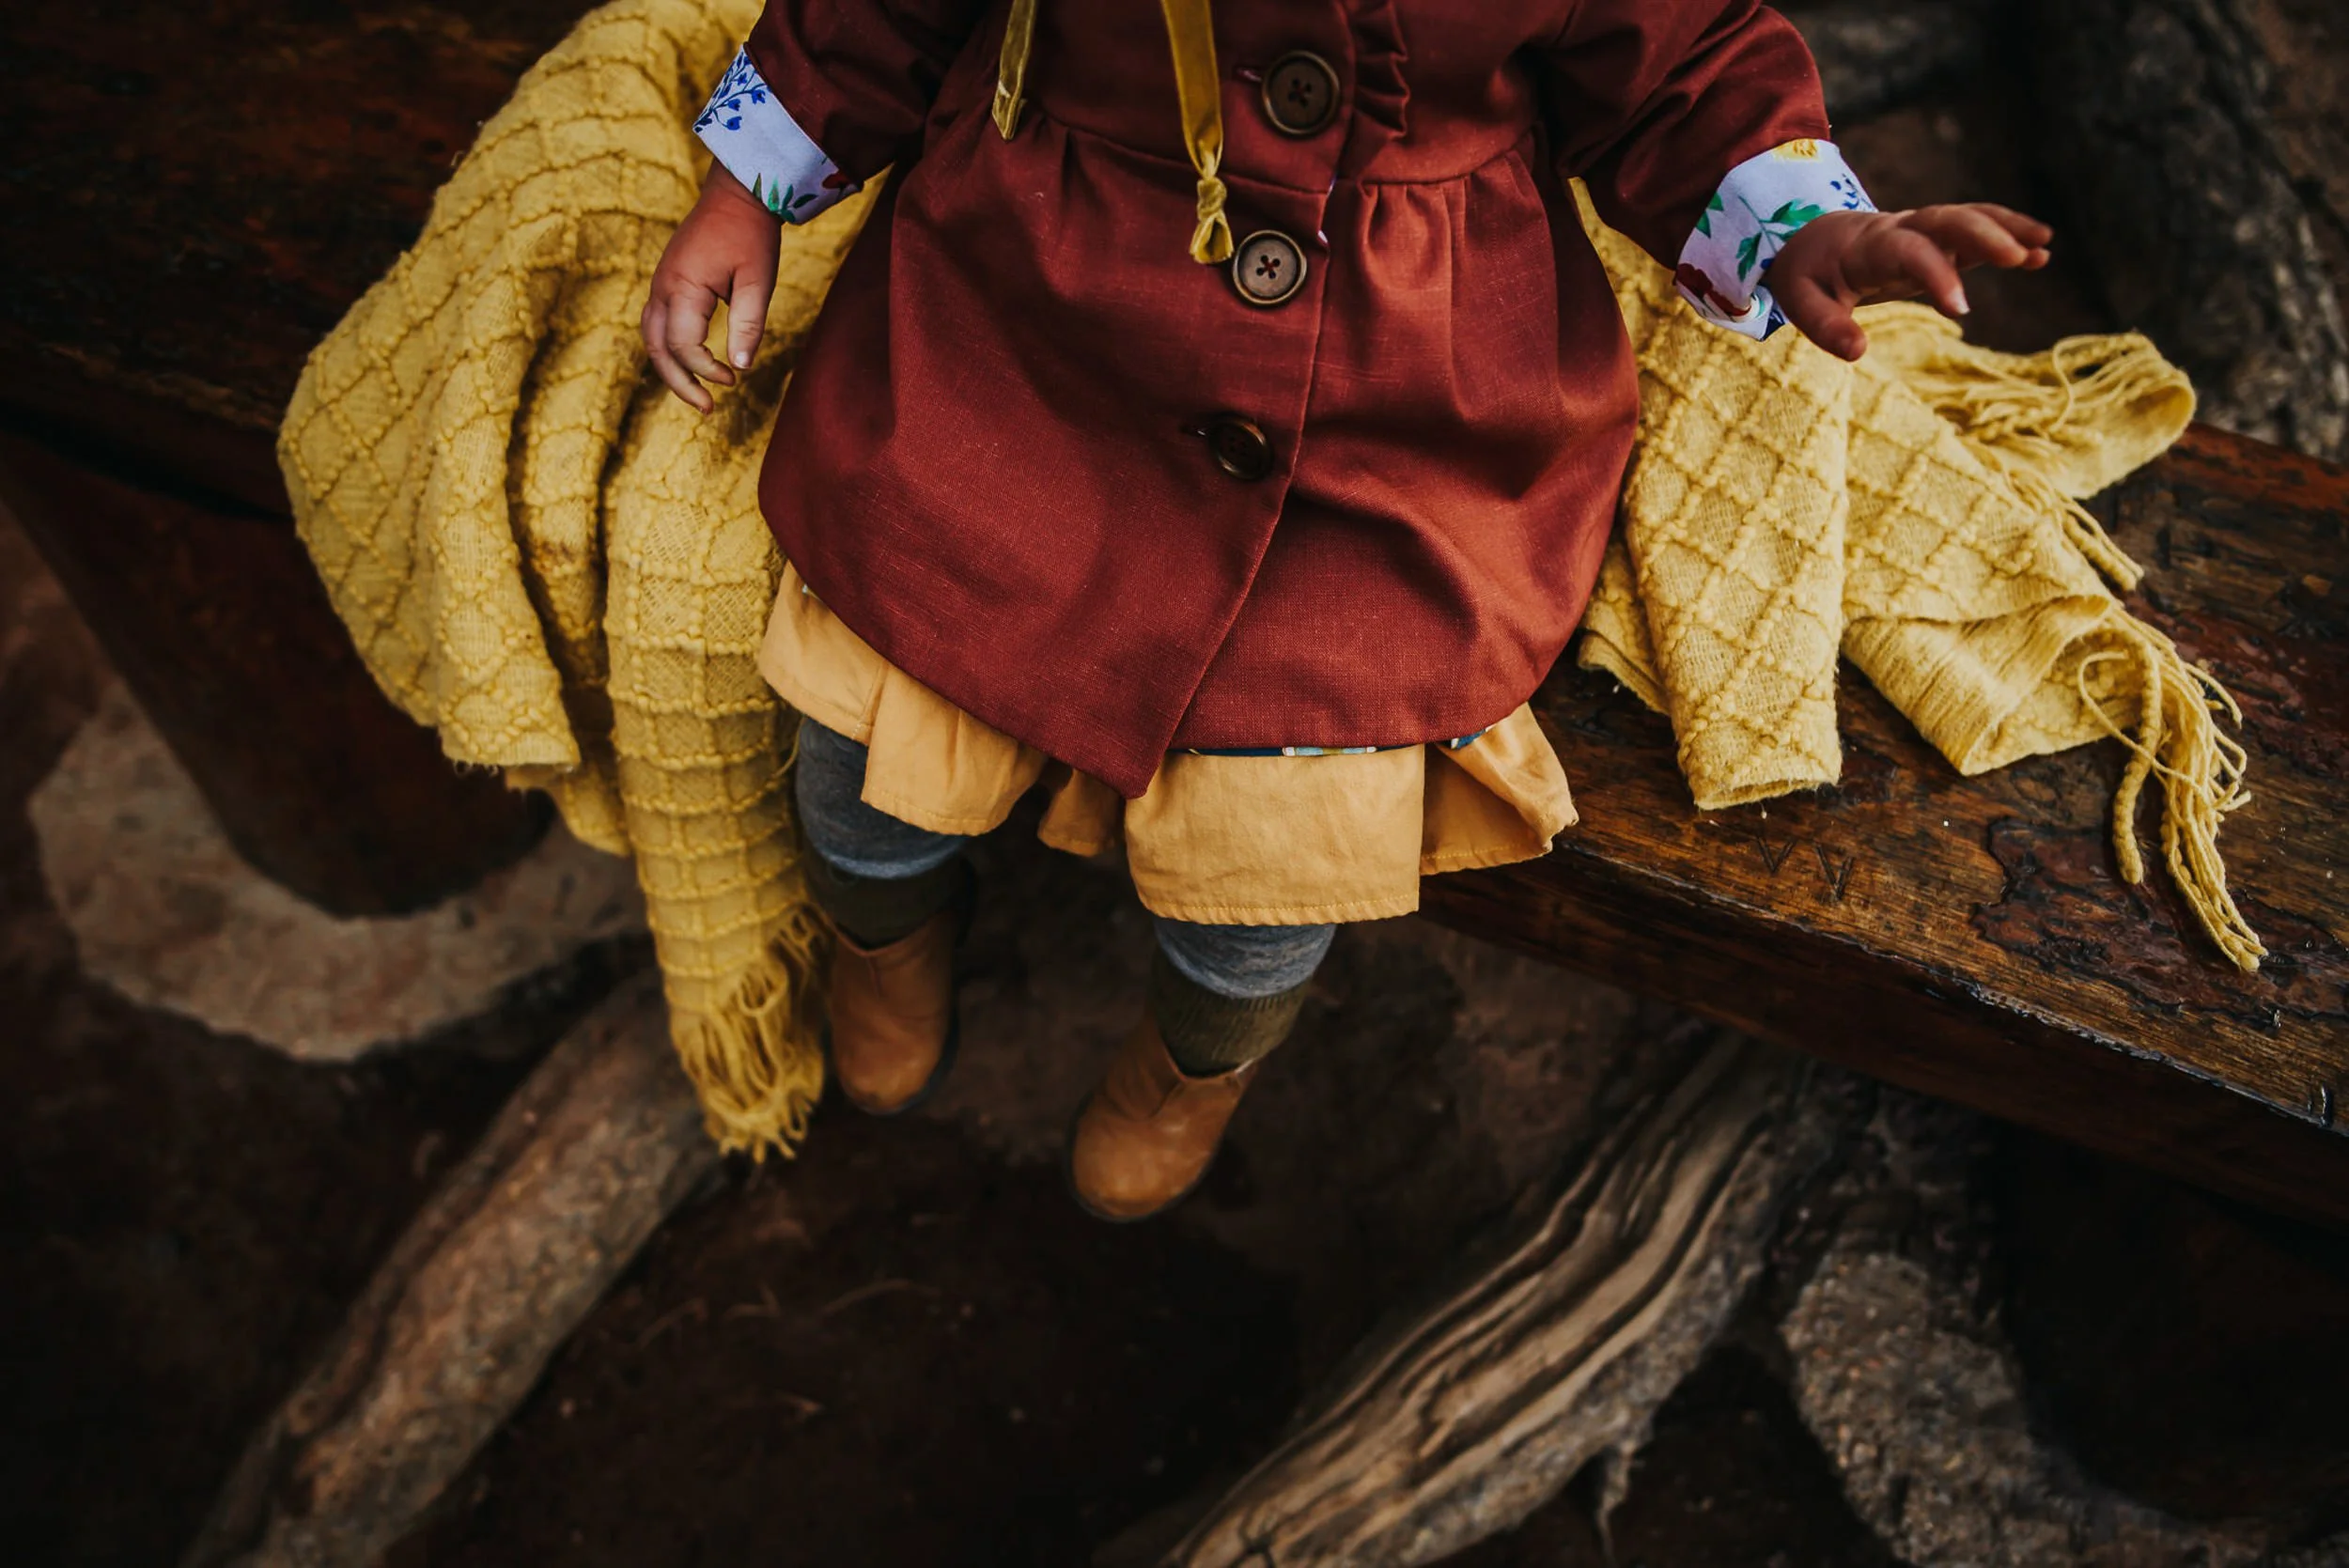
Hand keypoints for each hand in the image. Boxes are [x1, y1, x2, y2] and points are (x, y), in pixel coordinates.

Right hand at [641, 166, 780, 412]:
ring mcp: (661, 283)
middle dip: (680, 383)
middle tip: (708, 408)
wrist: (737, 194)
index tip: (734, 379)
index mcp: (683, 286)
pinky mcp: (668, 281)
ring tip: (699, 393)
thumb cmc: (752, 235)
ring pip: (652, 338)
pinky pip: (658, 324)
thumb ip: (749, 325)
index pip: (682, 345)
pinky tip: (694, 363)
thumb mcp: (758, 281)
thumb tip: (740, 367)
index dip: (705, 370)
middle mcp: (663, 286)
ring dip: (672, 369)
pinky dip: (670, 349)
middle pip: (657, 349)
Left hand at [1769, 204, 2051, 361]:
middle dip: (1985, 234)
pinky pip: (1975, 231)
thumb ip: (1825, 325)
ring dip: (2007, 229)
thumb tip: (1857, 353)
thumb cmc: (1808, 272)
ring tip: (2043, 249)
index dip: (1937, 274)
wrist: (1811, 238)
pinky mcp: (1937, 240)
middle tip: (2019, 257)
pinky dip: (2007, 236)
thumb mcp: (1799, 299)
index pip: (1910, 251)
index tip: (1961, 310)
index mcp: (1870, 244)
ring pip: (1969, 218)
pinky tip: (2040, 253)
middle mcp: (1902, 229)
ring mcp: (1923, 231)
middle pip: (1949, 220)